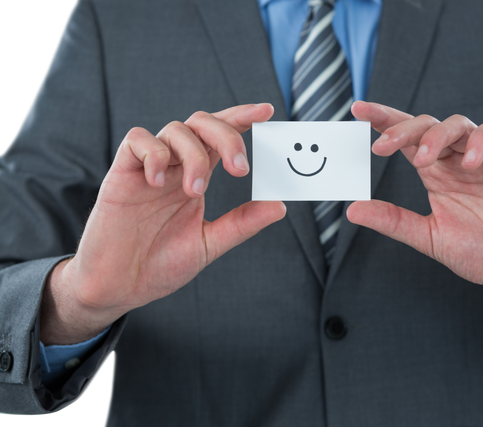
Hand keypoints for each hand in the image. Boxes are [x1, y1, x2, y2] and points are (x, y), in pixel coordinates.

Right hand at [40, 104, 285, 344]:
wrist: (120, 286)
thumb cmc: (161, 265)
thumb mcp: (209, 243)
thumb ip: (242, 223)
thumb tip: (280, 205)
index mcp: (197, 177)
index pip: (220, 137)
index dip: (242, 118)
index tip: (268, 112)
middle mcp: (175, 167)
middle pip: (202, 123)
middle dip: (227, 135)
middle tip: (241, 169)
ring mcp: (148, 168)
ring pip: (175, 129)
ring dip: (194, 155)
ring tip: (195, 192)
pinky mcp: (121, 173)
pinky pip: (137, 141)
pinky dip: (154, 154)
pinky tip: (159, 182)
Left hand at [348, 101, 482, 327]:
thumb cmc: (480, 253)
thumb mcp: (429, 237)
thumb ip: (394, 221)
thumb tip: (352, 209)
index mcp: (436, 174)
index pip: (408, 139)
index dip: (385, 121)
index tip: (358, 111)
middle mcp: (457, 160)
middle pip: (428, 126)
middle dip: (403, 129)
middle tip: (383, 146)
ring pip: (460, 124)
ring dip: (437, 136)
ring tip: (424, 160)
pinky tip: (470, 162)